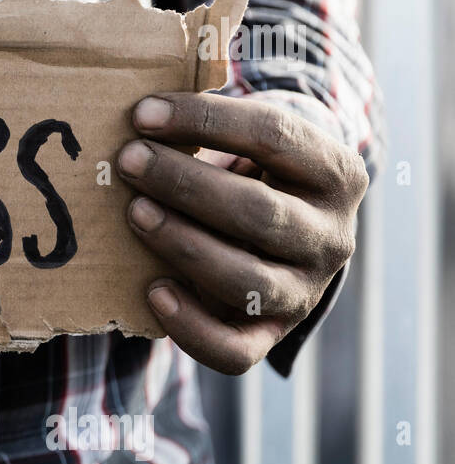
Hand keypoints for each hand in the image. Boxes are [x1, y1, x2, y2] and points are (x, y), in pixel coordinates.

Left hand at [116, 92, 368, 374]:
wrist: (284, 237)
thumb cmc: (252, 174)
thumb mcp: (252, 143)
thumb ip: (212, 128)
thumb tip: (140, 113)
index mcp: (335, 174)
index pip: (275, 136)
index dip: (205, 121)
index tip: (142, 113)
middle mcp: (332, 238)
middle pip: (258, 212)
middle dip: (184, 184)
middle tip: (128, 161)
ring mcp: (304, 292)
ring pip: (246, 280)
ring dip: (182, 244)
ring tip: (134, 212)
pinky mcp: (270, 335)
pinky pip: (234, 350)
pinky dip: (190, 326)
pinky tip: (152, 290)